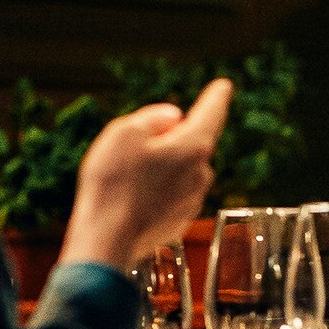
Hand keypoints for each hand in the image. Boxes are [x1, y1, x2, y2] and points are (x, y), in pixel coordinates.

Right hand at [60, 79, 233, 269]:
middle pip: (190, 144)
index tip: (223, 86)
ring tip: (125, 180)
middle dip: (168, 141)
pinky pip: (170, 196)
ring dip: (160, 169)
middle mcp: (201, 175)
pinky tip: (129, 200)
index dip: (216, 97)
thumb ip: (153, 118)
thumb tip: (174, 118)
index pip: (211, 113)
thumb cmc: (113, 184)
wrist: (105, 242)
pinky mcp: (179, 222)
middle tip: (133, 152)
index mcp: (193, 147)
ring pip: (179, 172)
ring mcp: (192, 201)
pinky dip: (155, 193)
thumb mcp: (124, 133)